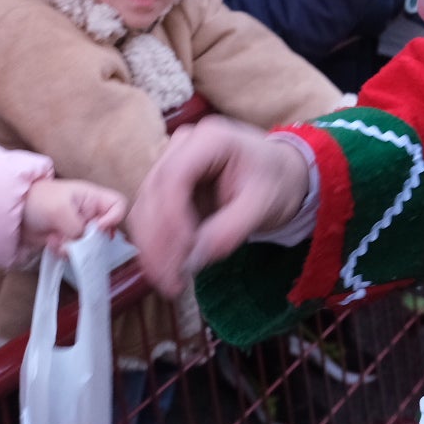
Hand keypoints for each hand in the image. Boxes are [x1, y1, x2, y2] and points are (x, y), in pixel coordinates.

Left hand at [23, 177, 127, 253]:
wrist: (11, 212)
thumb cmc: (36, 200)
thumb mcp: (60, 209)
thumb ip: (77, 226)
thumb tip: (83, 244)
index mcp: (92, 198)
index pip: (118, 205)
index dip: (113, 218)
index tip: (98, 228)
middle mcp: (89, 213)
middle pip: (105, 231)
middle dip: (89, 240)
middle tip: (74, 240)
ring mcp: (77, 228)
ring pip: (89, 246)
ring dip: (73, 247)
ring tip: (57, 240)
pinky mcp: (67, 240)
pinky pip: (74, 252)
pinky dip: (63, 251)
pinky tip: (50, 242)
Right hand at [129, 116, 309, 296]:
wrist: (279, 175)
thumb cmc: (276, 183)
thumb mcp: (264, 205)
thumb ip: (231, 230)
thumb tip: (195, 259)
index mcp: (210, 139)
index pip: (174, 176)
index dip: (171, 217)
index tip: (183, 253)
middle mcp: (183, 147)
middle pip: (153, 193)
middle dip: (158, 242)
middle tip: (171, 283)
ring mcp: (170, 164)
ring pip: (145, 207)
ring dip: (152, 248)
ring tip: (171, 283)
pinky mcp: (166, 186)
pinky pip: (150, 217)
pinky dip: (155, 245)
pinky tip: (168, 270)